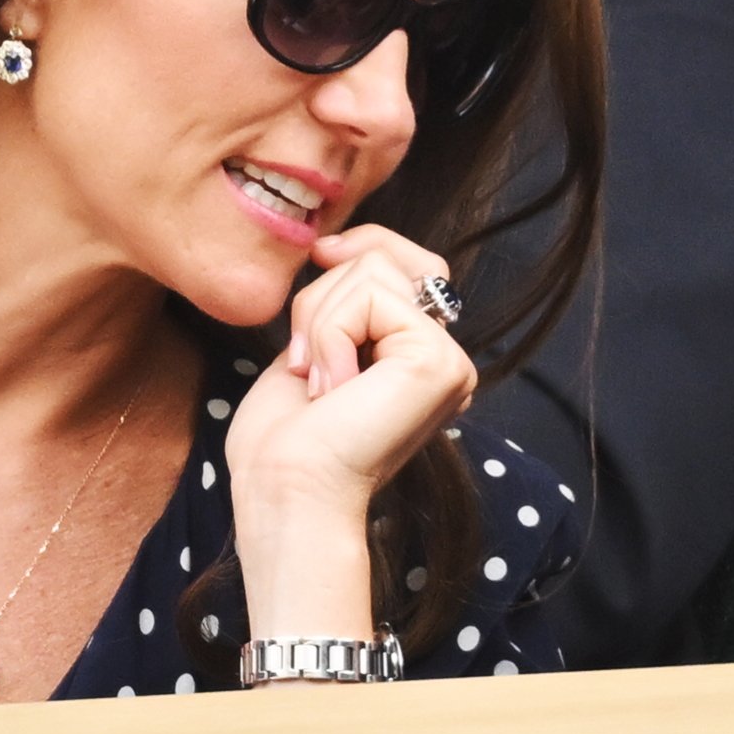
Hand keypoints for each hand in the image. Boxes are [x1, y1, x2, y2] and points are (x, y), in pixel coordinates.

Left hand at [224, 226, 475, 637]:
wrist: (286, 490)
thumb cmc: (285, 440)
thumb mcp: (311, 345)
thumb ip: (341, 297)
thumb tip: (335, 242)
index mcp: (415, 356)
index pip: (405, 259)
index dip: (360, 243)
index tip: (317, 257)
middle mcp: (442, 356)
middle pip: (384, 256)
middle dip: (322, 297)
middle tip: (306, 366)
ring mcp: (448, 359)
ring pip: (373, 269)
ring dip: (319, 322)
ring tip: (321, 383)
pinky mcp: (439, 360)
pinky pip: (372, 299)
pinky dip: (331, 336)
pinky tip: (334, 389)